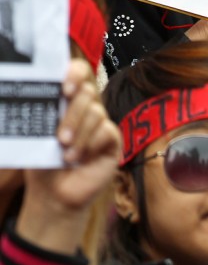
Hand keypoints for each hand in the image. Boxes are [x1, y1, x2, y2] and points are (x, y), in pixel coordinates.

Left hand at [17, 59, 119, 254]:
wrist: (54, 191)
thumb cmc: (43, 160)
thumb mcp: (37, 130)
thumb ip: (43, 108)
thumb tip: (37, 89)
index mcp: (66, 100)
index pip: (78, 72)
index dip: (74, 72)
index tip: (63, 87)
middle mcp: (86, 108)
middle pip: (87, 92)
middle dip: (71, 113)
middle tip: (59, 135)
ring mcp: (101, 124)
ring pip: (96, 112)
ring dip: (79, 133)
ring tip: (65, 150)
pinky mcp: (113, 142)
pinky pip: (107, 131)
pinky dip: (91, 144)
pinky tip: (79, 158)